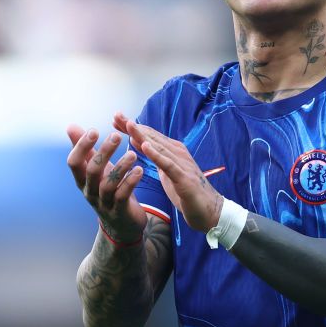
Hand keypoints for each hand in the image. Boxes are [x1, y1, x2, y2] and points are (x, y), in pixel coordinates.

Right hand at [66, 124, 146, 243]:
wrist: (121, 224)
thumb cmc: (108, 191)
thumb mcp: (96, 170)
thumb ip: (86, 150)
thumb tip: (70, 127)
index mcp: (82, 180)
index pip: (74, 162)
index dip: (81, 147)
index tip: (94, 130)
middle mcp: (89, 191)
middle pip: (92, 171)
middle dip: (103, 152)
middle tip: (117, 136)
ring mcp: (103, 203)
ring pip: (108, 185)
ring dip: (120, 167)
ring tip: (133, 154)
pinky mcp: (119, 211)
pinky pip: (123, 196)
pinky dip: (130, 182)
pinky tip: (140, 170)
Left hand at [113, 112, 222, 231]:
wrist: (209, 211)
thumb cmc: (187, 192)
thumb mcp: (167, 173)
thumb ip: (156, 158)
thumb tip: (141, 143)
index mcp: (173, 151)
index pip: (149, 135)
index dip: (132, 127)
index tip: (116, 118)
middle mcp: (178, 153)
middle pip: (152, 137)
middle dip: (133, 127)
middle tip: (116, 115)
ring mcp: (182, 164)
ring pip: (159, 147)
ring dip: (142, 135)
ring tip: (128, 124)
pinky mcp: (183, 178)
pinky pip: (167, 164)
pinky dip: (156, 154)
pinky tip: (144, 146)